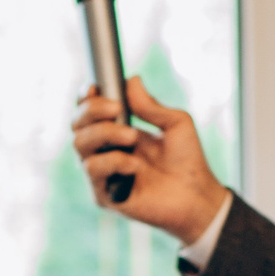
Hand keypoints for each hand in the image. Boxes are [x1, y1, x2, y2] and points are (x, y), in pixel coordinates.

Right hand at [71, 75, 231, 245]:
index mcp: (117, 131)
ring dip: (105, 133)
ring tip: (132, 137)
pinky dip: (114, 161)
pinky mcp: (104, 194)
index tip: (96, 88)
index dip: (86, 99)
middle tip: (116, 108)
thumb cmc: (188, 160)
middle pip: (77, 124)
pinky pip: (93, 168)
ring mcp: (102, 173)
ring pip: (79, 144)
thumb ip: (151, 105)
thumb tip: (132, 80)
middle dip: (92, 110)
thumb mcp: (176, 123)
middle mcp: (105, 151)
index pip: (88, 112)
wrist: (197, 195)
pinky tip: (135, 166)